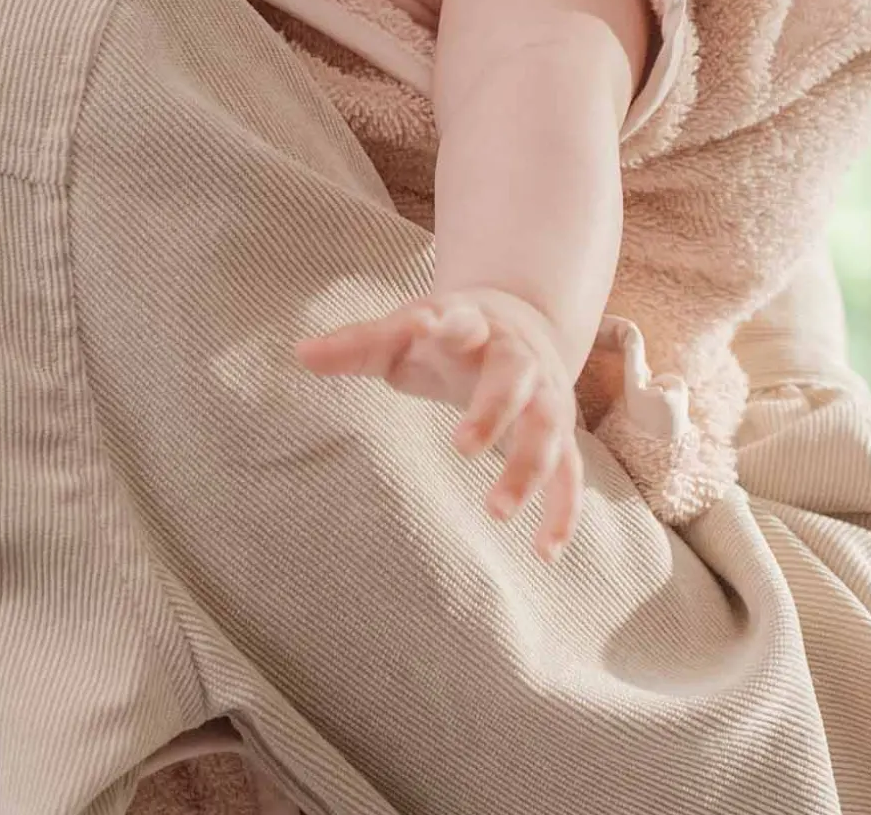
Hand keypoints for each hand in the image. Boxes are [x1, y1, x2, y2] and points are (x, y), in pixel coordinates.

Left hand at [295, 286, 583, 563]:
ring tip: (495, 512)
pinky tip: (545, 553)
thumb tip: (298, 353)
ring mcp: (544, 394)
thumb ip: (357, 344)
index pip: (460, 319)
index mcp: (471, 323)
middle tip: (461, 447)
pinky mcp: (560, 431)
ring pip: (548, 428)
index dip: (445, 322)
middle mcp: (516, 356)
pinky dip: (563, 511)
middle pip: (514, 376)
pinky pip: (572, 473)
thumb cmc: (447, 332)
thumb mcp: (406, 330)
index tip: (427, 324)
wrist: (522, 317)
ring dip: (526, 468)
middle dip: (492, 410)